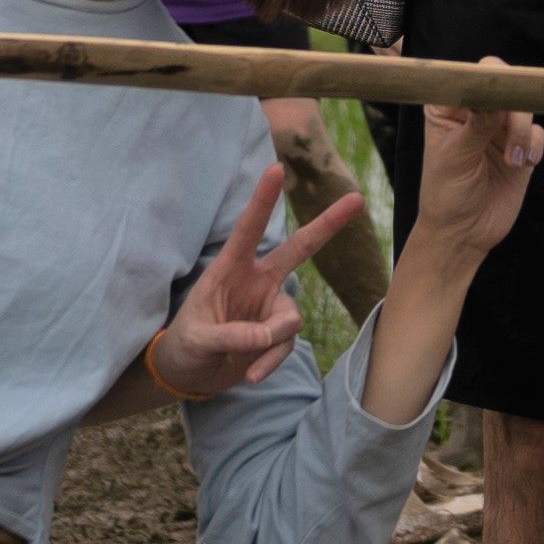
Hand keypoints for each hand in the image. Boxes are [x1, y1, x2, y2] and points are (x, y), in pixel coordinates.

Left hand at [154, 172, 352, 396]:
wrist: (190, 374)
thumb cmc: (186, 345)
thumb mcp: (196, 340)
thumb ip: (230, 335)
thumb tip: (267, 336)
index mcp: (230, 269)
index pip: (248, 229)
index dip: (263, 199)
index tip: (277, 169)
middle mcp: (257, 281)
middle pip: (299, 248)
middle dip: (327, 224)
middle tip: (356, 198)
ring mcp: (271, 306)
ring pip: (291, 318)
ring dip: (271, 344)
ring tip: (244, 363)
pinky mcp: (278, 333)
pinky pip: (286, 345)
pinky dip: (270, 362)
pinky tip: (250, 374)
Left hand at [402, 67, 542, 261]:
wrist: (464, 234)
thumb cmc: (446, 194)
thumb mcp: (456, 157)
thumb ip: (476, 124)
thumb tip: (495, 95)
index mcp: (448, 106)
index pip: (471, 77)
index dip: (488, 79)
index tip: (499, 93)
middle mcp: (476, 111)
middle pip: (506, 86)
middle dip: (514, 110)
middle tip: (512, 136)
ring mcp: (500, 129)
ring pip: (526, 108)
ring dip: (523, 132)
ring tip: (513, 161)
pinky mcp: (521, 148)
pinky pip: (538, 133)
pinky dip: (534, 147)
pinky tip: (523, 165)